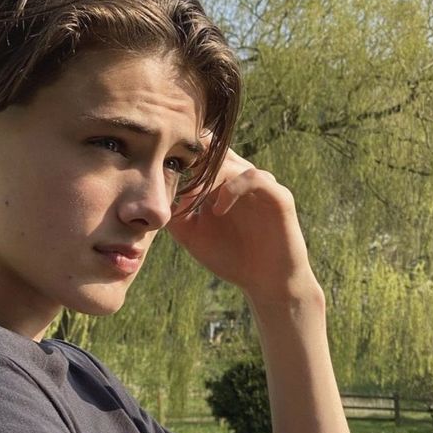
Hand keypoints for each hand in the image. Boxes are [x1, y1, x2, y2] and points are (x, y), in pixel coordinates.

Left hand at [167, 147, 319, 305]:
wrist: (265, 282)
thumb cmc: (230, 258)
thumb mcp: (193, 237)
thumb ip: (175, 216)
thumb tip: (154, 198)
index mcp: (221, 184)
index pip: (202, 155)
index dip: (182, 159)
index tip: (161, 175)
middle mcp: (241, 179)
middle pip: (215, 151)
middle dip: (192, 163)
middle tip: (174, 180)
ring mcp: (261, 185)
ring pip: (232, 162)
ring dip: (208, 176)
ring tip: (192, 198)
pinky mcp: (278, 196)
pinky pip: (255, 177)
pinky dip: (232, 188)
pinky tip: (218, 209)